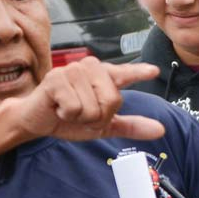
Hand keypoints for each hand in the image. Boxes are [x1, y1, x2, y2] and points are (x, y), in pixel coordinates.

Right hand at [0, 58, 163, 157]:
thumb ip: (130, 126)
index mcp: (104, 75)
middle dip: (97, 118)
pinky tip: (57, 107)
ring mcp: (73, 70)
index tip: (154, 72)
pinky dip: (66, 115)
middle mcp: (90, 67)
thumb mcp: (103, 125)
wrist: (37, 120)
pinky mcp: (56, 78)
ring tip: (67, 109)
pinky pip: (74, 107)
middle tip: (80, 114)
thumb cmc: (69, 118)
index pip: (125, 74)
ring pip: (92, 107)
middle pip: (112, 101)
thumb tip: (161, 130)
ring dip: (79, 118)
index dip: (139, 73)